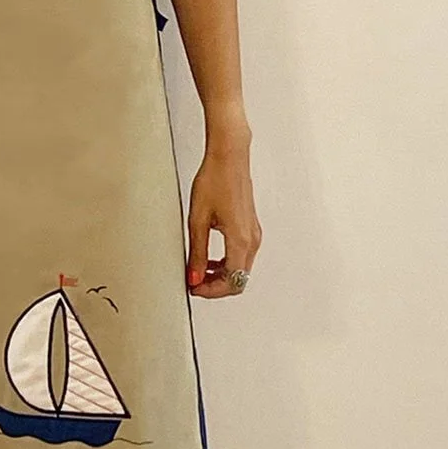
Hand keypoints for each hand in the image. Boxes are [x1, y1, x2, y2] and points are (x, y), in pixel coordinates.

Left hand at [187, 134, 258, 296]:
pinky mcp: (250, 227)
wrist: (229, 157)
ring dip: (221, 275)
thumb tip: (195, 277)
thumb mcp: (198, 220)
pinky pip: (241, 255)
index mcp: (240, 239)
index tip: (194, 288)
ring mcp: (253, 233)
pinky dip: (226, 262)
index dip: (211, 291)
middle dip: (216, 286)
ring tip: (198, 271)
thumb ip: (197, 253)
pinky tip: (208, 258)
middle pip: (239, 279)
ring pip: (241, 268)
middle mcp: (252, 239)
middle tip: (194, 282)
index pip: (231, 282)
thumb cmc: (214, 180)